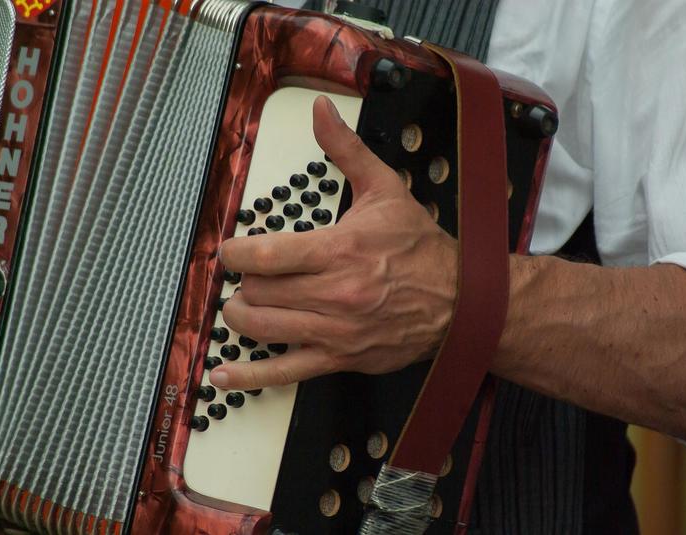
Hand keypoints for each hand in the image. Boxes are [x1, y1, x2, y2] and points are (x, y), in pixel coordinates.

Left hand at [210, 96, 457, 390]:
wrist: (460, 301)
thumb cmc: (421, 249)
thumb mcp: (385, 189)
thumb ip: (345, 149)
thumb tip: (320, 111)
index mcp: (339, 250)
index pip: (264, 255)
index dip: (234, 252)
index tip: (230, 250)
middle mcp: (333, 294)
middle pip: (257, 291)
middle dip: (244, 281)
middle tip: (250, 275)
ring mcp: (334, 331)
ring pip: (262, 328)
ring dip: (242, 315)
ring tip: (245, 303)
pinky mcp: (339, 358)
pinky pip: (285, 373)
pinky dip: (250, 375)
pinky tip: (224, 373)